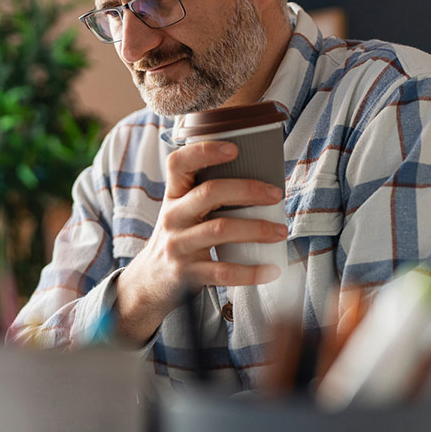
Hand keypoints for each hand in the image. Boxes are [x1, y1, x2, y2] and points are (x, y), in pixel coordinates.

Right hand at [115, 140, 287, 344]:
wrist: (150, 282)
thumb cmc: (178, 239)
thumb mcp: (181, 212)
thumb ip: (206, 197)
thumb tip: (260, 184)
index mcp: (173, 196)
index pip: (178, 163)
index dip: (204, 151)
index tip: (234, 149)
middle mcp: (172, 217)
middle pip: (209, 192)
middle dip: (247, 190)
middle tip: (275, 194)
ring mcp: (178, 245)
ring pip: (220, 229)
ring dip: (256, 229)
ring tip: (280, 231)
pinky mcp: (187, 273)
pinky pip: (222, 271)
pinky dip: (251, 272)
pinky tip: (271, 270)